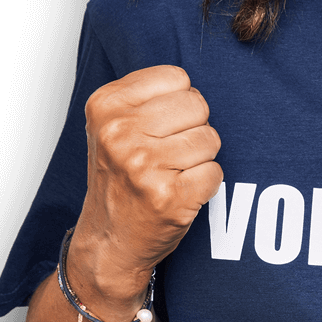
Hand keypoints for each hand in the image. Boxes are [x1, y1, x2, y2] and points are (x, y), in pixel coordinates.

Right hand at [74, 65, 222, 290]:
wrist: (108, 243)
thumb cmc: (123, 173)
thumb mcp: (115, 123)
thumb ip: (149, 93)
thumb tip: (195, 81)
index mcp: (106, 105)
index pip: (178, 78)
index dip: (179, 103)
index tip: (157, 128)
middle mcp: (119, 133)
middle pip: (198, 104)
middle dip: (193, 128)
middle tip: (167, 154)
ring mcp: (142, 166)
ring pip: (210, 138)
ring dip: (200, 158)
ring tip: (172, 174)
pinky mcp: (168, 198)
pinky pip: (215, 172)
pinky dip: (206, 184)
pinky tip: (180, 194)